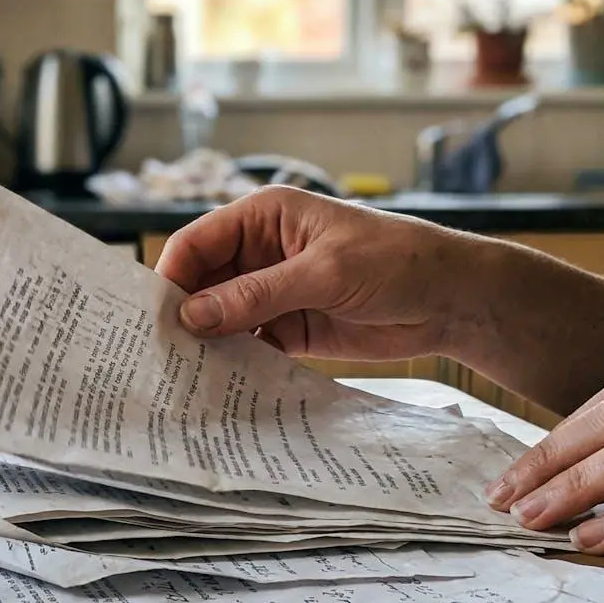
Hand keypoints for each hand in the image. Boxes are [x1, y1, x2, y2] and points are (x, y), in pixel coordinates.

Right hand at [155, 186, 476, 359]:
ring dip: (206, 344)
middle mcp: (260, 252)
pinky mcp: (289, 328)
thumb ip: (257, 295)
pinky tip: (218, 385)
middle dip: (183, 315)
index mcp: (264, 217)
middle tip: (158, 354)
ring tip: (180, 376)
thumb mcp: (325, 273)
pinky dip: (233, 363)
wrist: (451, 300)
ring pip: (221, 318)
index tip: (152, 317)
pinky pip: (247, 345)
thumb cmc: (397, 261)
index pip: (198, 243)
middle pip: (202, 283)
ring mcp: (273, 292)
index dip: (171, 277)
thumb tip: (194, 316)